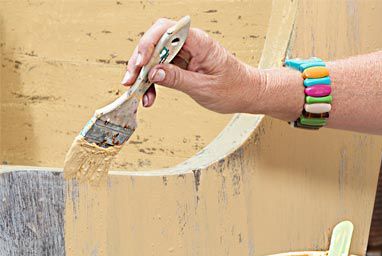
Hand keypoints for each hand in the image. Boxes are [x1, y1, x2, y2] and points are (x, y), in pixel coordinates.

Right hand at [121, 18, 262, 113]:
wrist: (246, 93)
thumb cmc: (233, 89)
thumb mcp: (204, 88)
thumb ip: (177, 79)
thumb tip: (154, 73)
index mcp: (200, 42)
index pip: (167, 30)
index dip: (148, 43)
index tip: (140, 63)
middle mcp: (191, 44)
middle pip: (156, 42)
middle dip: (140, 61)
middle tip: (131, 80)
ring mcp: (187, 54)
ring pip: (156, 57)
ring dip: (144, 74)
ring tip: (139, 92)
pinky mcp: (184, 65)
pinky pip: (163, 68)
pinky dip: (154, 80)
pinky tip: (150, 94)